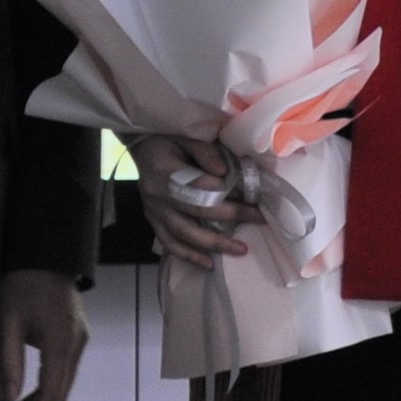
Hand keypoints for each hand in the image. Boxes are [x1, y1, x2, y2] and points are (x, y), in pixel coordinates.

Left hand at [0, 269, 86, 400]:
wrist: (45, 255)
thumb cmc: (21, 286)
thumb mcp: (6, 322)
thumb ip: (9, 361)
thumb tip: (10, 399)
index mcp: (62, 343)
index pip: (51, 394)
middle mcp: (77, 346)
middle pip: (60, 395)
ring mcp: (80, 342)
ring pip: (63, 386)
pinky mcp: (76, 338)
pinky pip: (64, 374)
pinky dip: (47, 391)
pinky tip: (28, 397)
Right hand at [128, 132, 253, 269]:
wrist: (141, 147)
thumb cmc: (168, 139)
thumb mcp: (185, 136)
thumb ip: (205, 152)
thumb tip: (225, 172)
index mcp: (165, 171)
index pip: (199, 186)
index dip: (227, 192)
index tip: (253, 196)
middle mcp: (157, 196)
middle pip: (197, 211)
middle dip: (232, 216)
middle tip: (260, 219)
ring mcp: (154, 212)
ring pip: (184, 234)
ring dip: (214, 244)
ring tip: (240, 249)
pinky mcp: (154, 222)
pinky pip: (170, 244)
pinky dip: (189, 256)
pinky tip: (209, 264)